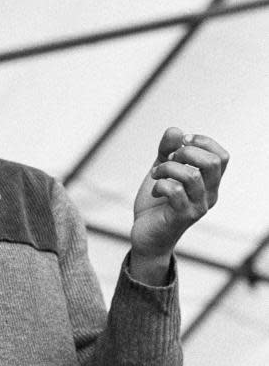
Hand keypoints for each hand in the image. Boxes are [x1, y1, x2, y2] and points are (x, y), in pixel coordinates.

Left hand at [130, 127, 228, 283]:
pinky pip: (175, 191)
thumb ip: (167, 150)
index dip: (202, 142)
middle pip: (213, 162)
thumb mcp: (161, 171)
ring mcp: (199, 207)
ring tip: (156, 174)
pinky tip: (155, 191)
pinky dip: (160, 184)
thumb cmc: (157, 204)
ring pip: (191, 175)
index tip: (180, 143)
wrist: (145, 234)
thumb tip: (177, 131)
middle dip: (186, 152)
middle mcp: (210, 195)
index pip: (221, 156)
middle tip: (167, 158)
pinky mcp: (184, 217)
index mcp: (210, 182)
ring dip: (167, 168)